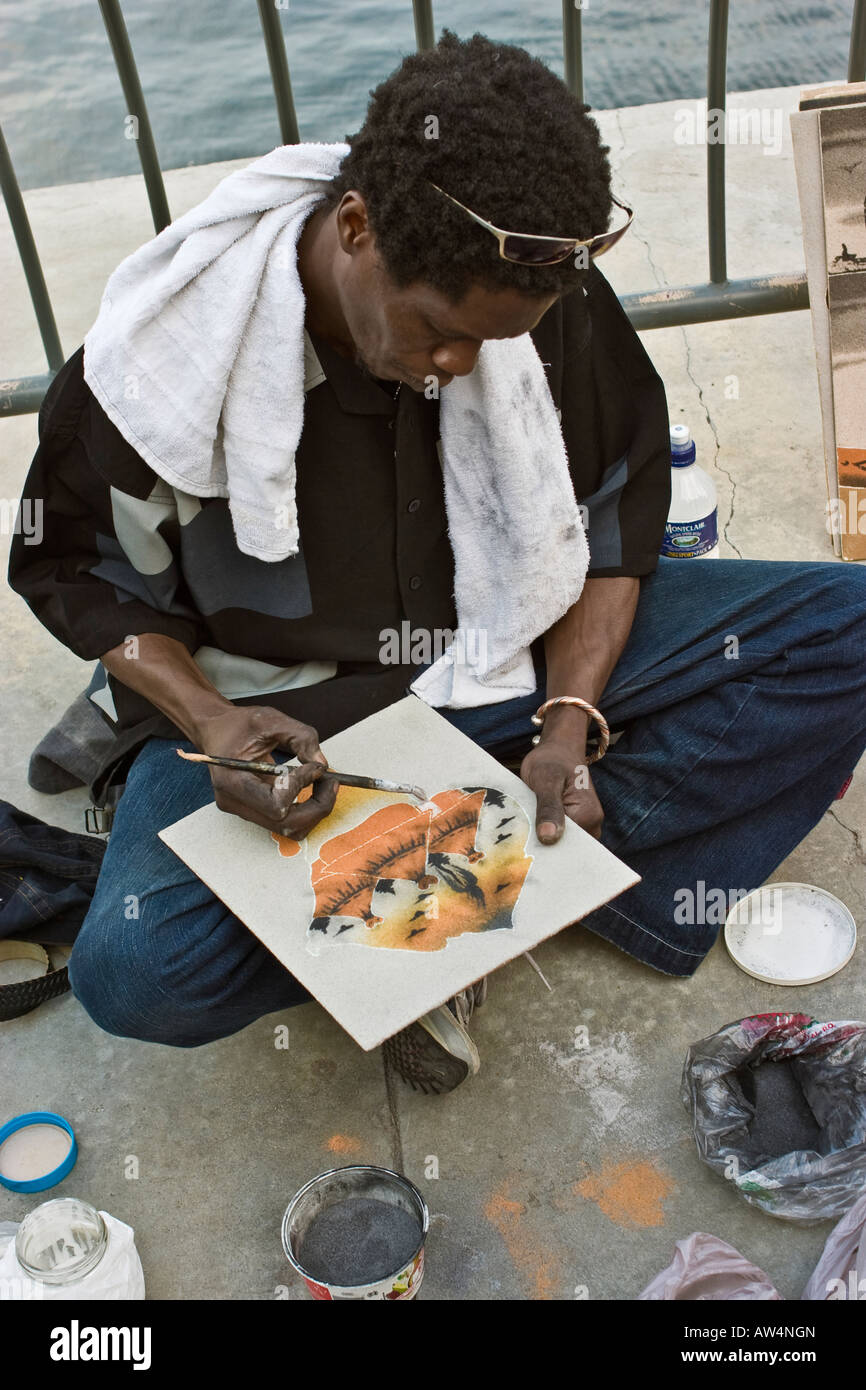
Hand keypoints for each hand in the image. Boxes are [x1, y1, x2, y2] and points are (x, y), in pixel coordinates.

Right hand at [193, 704, 337, 835]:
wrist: (217, 730)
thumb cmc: (238, 724)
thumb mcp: (270, 719)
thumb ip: (300, 737)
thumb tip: (322, 765)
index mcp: (233, 782)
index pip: (274, 804)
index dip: (300, 787)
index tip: (312, 766)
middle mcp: (235, 803)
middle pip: (285, 824)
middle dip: (317, 807)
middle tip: (331, 782)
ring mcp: (244, 810)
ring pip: (289, 829)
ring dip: (314, 811)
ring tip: (323, 784)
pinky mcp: (254, 811)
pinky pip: (285, 821)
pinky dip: (306, 809)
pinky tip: (311, 787)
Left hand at [520, 734, 604, 841]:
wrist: (558, 748)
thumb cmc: (551, 760)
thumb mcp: (546, 780)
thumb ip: (549, 808)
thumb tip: (548, 838)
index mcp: (588, 816)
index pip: (566, 847)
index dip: (545, 849)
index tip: (524, 849)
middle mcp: (590, 825)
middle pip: (564, 848)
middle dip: (543, 847)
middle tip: (519, 841)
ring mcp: (582, 825)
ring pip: (559, 844)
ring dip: (541, 841)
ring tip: (522, 832)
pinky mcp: (572, 824)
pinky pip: (557, 837)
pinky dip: (542, 834)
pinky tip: (528, 829)